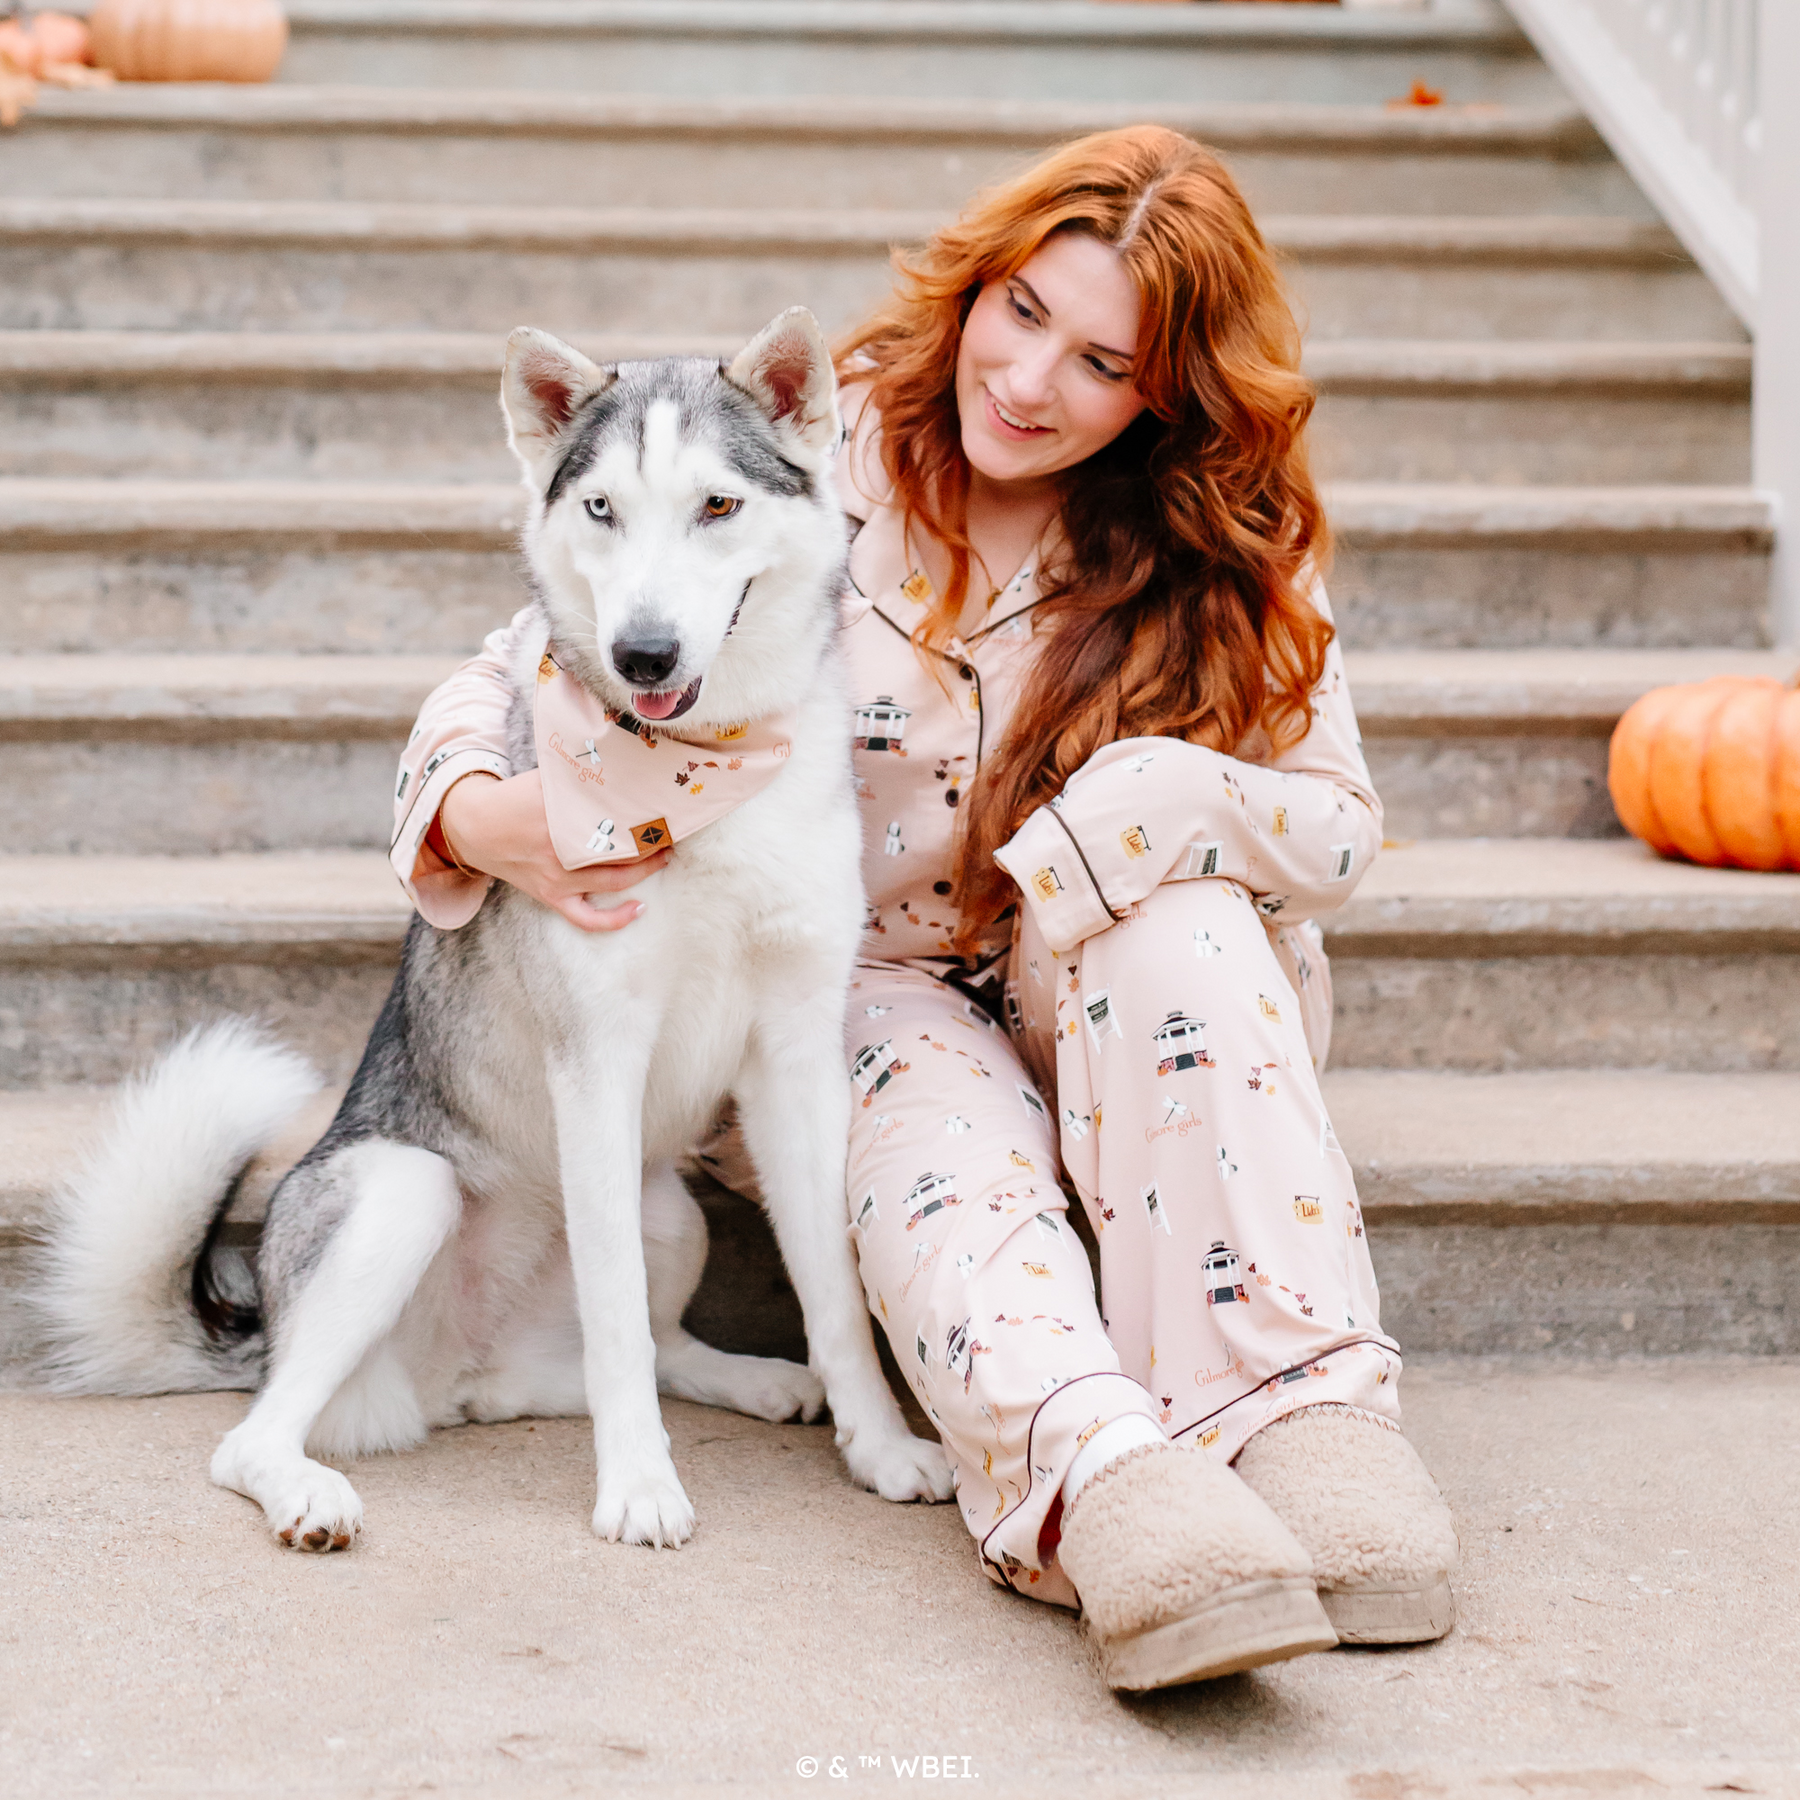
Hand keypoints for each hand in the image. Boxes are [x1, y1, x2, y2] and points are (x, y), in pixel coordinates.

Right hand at [438, 770, 670, 932]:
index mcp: (560, 816)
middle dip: (652, 842)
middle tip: (671, 831)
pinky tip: (639, 909)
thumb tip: (617, 771)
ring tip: (664, 856)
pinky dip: (614, 920)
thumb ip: (578, 780)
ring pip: (614, 882)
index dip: (644, 816)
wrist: (472, 827)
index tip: (664, 809)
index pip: (614, 819)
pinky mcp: (551, 897)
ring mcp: (557, 879)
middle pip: (622, 851)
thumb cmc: (512, 800)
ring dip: (645, 871)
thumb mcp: (544, 780)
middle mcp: (562, 851)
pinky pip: (586, 918)